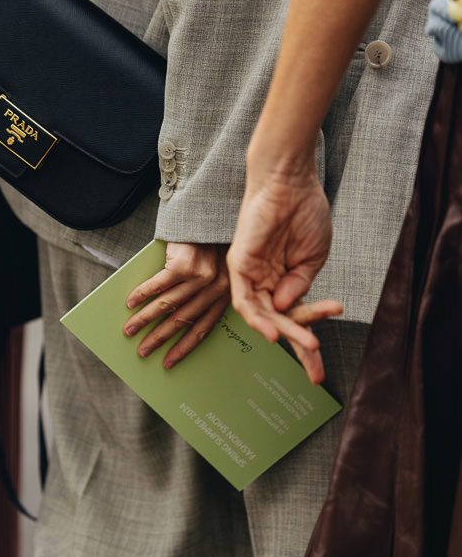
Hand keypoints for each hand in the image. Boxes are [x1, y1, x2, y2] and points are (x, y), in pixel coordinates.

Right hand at [123, 242, 229, 368]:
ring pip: (167, 306)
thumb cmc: (211, 241)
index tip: (169, 363)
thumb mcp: (217, 269)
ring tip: (129, 330)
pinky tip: (130, 303)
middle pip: (181, 321)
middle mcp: (215, 289)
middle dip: (159, 338)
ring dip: (145, 320)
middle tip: (143, 351)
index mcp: (225, 295)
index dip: (184, 348)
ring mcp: (200, 277)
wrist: (209, 211)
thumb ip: (202, 292)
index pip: (202, 329)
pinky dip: (141, 295)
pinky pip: (157, 285)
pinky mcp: (184, 264)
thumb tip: (172, 318)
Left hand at [226, 168, 341, 384]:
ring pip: (264, 316)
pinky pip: (244, 300)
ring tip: (309, 345)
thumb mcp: (312, 258)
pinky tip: (275, 331)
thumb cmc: (305, 213)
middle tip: (317, 373)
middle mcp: (266, 282)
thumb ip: (300, 286)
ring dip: (287, 333)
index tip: (318, 374)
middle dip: (299, 348)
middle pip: (279, 324)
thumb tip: (286, 310)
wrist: (291, 182)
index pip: (295, 320)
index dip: (307, 346)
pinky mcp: (239, 265)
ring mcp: (252, 275)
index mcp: (286, 281)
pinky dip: (259, 318)